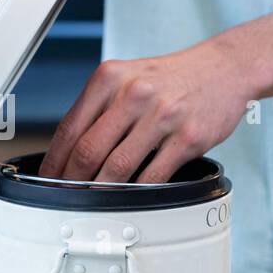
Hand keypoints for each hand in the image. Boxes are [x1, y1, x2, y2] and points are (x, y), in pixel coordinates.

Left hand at [40, 40, 253, 182]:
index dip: (54, 161)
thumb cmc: (173, 79)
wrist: (223, 69)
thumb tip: (72, 151)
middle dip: (72, 181)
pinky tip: (131, 197)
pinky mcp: (188, 138)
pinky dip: (138, 192)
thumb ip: (102, 108)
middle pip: (89, 150)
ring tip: (95, 203)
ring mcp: (163, 116)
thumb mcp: (129, 78)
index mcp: (110, 78)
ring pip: (118, 167)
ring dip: (101, 192)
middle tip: (68, 197)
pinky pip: (154, 175)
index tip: (49, 180)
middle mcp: (135, 94)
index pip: (70, 128)